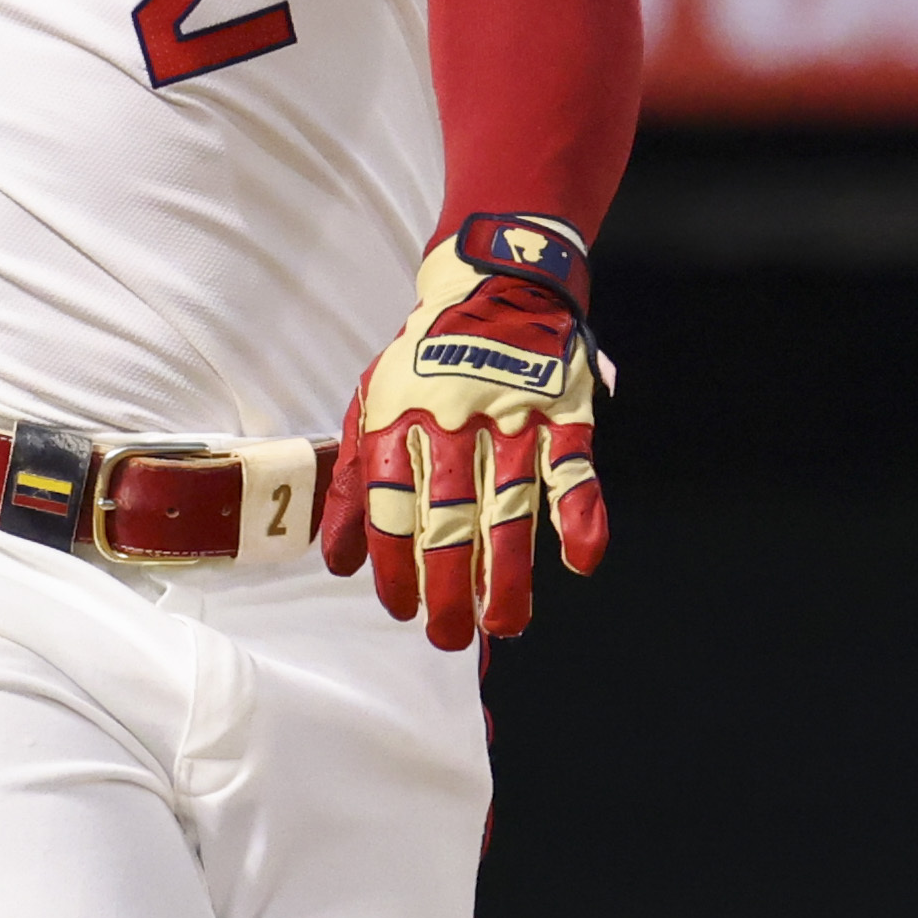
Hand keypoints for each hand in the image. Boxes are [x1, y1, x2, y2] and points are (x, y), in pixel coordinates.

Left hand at [323, 217, 609, 648]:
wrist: (496, 280)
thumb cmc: (425, 357)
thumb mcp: (372, 403)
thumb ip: (351, 481)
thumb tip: (336, 561)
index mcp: (397, 421)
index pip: (388, 508)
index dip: (393, 565)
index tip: (401, 609)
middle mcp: (452, 423)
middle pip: (446, 519)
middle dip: (446, 586)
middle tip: (449, 637)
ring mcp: (512, 418)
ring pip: (508, 506)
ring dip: (508, 570)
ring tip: (505, 624)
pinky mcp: (565, 411)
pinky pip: (574, 469)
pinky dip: (581, 515)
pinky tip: (581, 561)